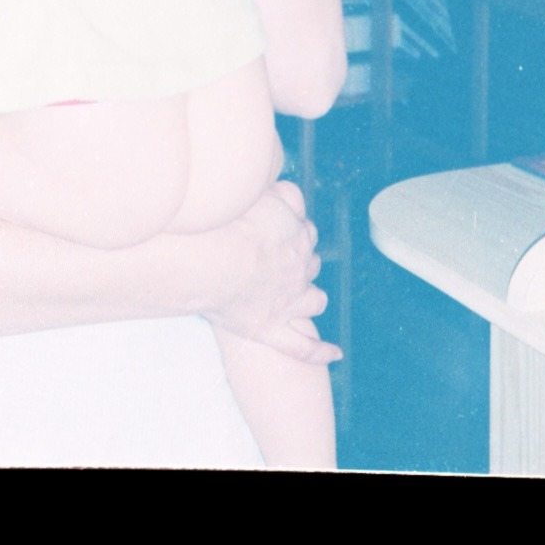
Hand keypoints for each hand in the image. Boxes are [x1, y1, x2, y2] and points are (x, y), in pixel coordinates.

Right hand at [206, 181, 341, 364]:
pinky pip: (302, 347)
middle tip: (282, 262)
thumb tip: (290, 191)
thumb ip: (280, 192)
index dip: (294, 230)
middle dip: (303, 263)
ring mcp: (288, 303)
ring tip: (304, 299)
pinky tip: (334, 353)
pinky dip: (320, 351)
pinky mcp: (270, 330)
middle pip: (311, 265)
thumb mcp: (260, 193)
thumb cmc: (227, 224)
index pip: (305, 231)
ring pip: (314, 302)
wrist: (211, 260)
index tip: (281, 230)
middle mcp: (298, 270)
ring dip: (312, 298)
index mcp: (295, 235)